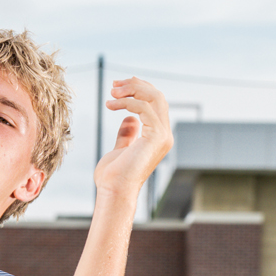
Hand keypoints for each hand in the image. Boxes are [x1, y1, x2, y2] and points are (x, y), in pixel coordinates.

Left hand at [93, 76, 172, 202]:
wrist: (114, 192)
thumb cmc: (114, 177)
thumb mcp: (120, 149)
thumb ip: (127, 135)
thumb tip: (129, 119)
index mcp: (158, 137)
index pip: (155, 104)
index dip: (139, 90)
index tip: (117, 87)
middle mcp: (164, 136)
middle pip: (157, 97)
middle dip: (136, 85)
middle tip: (114, 84)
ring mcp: (163, 136)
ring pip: (154, 98)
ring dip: (132, 90)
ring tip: (111, 91)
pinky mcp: (156, 137)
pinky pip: (144, 108)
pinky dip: (127, 102)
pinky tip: (111, 104)